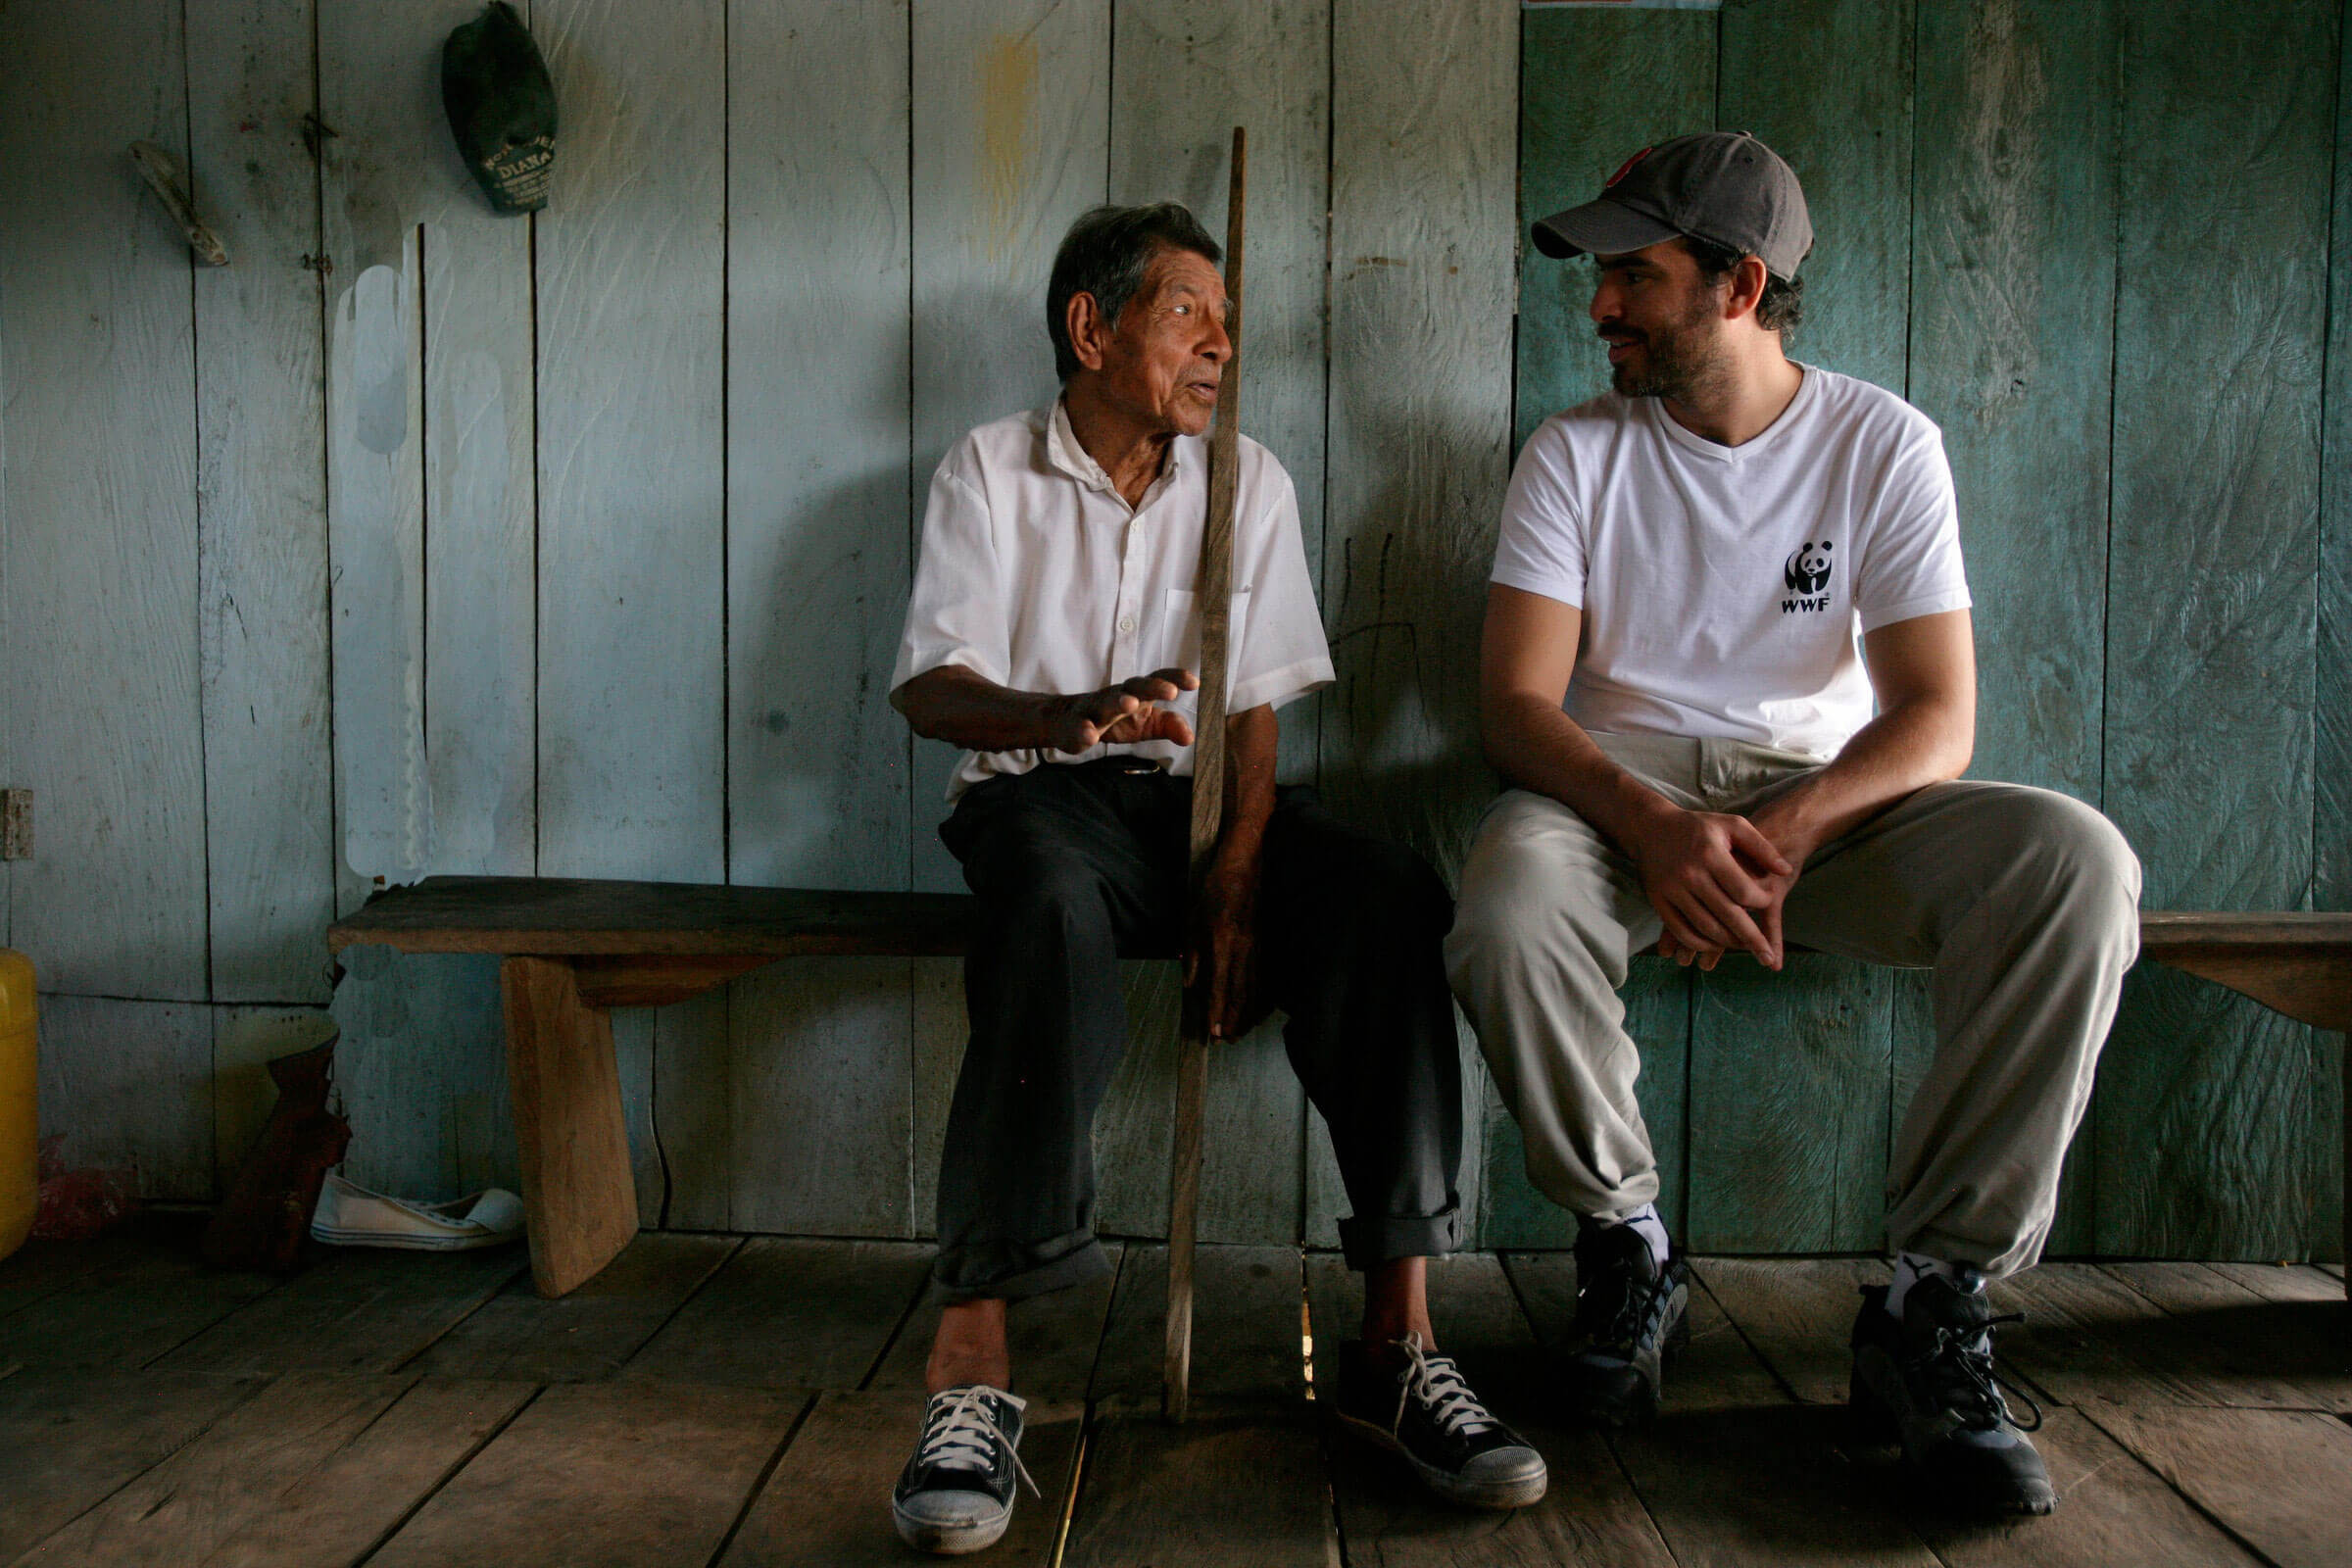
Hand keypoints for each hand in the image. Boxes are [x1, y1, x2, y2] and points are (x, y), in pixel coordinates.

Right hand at [1046, 668, 1198, 752]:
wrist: (1068, 721)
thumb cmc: (1115, 720)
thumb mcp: (1146, 723)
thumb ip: (1168, 725)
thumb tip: (1190, 736)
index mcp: (1136, 693)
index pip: (1157, 680)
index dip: (1175, 678)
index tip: (1195, 683)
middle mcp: (1117, 696)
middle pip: (1135, 686)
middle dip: (1153, 686)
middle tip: (1171, 691)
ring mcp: (1094, 709)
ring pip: (1106, 703)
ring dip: (1119, 702)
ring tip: (1131, 704)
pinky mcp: (1075, 726)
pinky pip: (1079, 727)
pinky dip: (1084, 731)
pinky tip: (1091, 736)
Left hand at [1184, 850, 1261, 1040]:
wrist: (1244, 866)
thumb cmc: (1214, 888)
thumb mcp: (1193, 918)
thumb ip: (1193, 952)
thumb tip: (1189, 983)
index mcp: (1222, 942)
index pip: (1218, 985)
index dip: (1215, 1012)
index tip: (1212, 1033)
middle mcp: (1243, 949)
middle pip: (1240, 993)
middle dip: (1233, 1019)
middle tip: (1226, 1041)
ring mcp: (1256, 946)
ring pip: (1253, 987)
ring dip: (1246, 1013)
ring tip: (1239, 1031)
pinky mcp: (1262, 943)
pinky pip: (1261, 976)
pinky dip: (1259, 997)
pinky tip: (1256, 1009)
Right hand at [1623, 801, 1793, 970]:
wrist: (1650, 827)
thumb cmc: (1698, 827)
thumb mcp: (1732, 825)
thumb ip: (1761, 847)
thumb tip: (1786, 871)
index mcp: (1711, 854)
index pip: (1743, 891)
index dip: (1761, 902)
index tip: (1769, 901)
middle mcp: (1690, 874)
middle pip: (1727, 915)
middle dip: (1751, 939)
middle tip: (1766, 956)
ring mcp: (1672, 890)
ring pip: (1705, 928)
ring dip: (1728, 943)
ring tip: (1744, 947)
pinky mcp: (1658, 901)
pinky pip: (1681, 931)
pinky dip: (1700, 944)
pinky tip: (1714, 944)